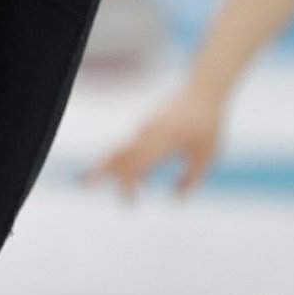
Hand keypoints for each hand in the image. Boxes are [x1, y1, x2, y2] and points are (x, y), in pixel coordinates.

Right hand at [88, 83, 227, 199]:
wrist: (203, 89)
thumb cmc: (209, 124)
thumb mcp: (207, 156)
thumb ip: (192, 178)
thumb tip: (177, 200)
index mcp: (163, 141)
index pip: (137, 165)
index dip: (127, 185)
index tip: (129, 204)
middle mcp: (148, 133)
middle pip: (117, 153)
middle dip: (99, 170)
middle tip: (84, 186)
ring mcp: (144, 126)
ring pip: (119, 147)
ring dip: (108, 166)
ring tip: (91, 181)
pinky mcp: (145, 123)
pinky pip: (128, 143)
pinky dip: (122, 159)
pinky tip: (131, 175)